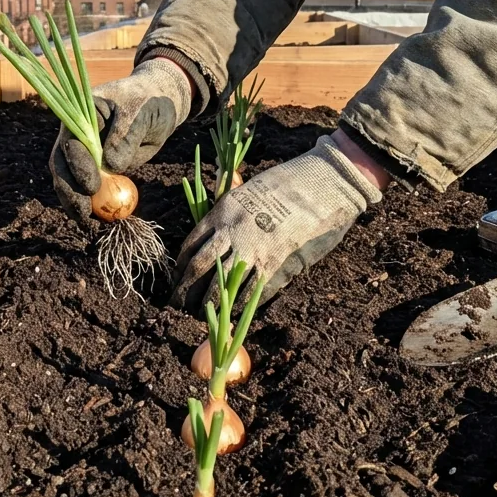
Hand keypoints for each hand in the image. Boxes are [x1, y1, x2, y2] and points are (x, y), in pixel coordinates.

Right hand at [50, 58, 193, 222]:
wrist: (160, 106)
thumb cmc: (150, 102)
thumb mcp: (141, 113)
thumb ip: (126, 136)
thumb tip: (111, 166)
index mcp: (82, 115)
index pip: (71, 142)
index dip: (78, 165)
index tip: (91, 187)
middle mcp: (77, 135)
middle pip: (63, 165)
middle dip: (70, 190)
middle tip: (83, 213)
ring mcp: (85, 153)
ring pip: (70, 180)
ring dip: (75, 202)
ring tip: (87, 222)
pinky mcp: (96, 168)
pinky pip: (88, 189)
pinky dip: (91, 205)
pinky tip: (97, 220)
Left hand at [170, 134, 386, 313]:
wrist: (318, 186)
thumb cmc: (286, 184)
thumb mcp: (247, 189)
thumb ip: (230, 206)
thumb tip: (218, 221)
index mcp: (222, 211)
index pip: (191, 243)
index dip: (181, 264)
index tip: (178, 276)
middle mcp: (232, 231)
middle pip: (199, 266)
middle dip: (185, 287)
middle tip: (177, 301)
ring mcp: (251, 249)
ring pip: (220, 282)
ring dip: (206, 301)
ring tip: (197, 312)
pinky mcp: (272, 262)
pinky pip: (248, 289)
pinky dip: (236, 302)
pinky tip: (230, 311)